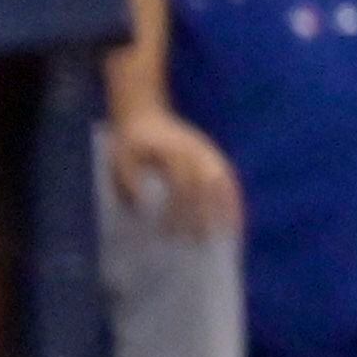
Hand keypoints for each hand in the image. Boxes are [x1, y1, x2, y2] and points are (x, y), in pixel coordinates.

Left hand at [107, 105, 240, 239]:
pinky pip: (229, 177)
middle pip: (205, 186)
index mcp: (172, 151)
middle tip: (199, 241)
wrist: (144, 115)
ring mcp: (208, 152)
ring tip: (230, 233)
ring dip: (229, 207)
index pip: (180, 186)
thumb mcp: (120, 159)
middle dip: (204, 214)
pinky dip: (234, 197)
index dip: (177, 210)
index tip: (170, 232)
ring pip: (223, 182)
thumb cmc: (130, 142)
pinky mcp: (213, 155)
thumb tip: (142, 208)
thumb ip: (129, 182)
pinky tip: (236, 216)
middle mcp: (195, 151)